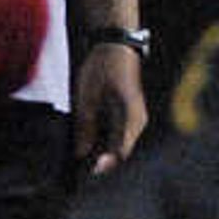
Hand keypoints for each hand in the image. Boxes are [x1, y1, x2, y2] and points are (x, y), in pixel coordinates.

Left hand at [73, 43, 149, 174]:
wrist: (117, 46)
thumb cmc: (102, 68)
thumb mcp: (87, 97)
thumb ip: (85, 126)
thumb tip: (81, 153)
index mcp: (130, 117)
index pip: (120, 151)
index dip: (105, 164)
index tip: (90, 172)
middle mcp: (138, 122)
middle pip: (121, 152)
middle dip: (102, 162)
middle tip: (80, 171)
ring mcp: (136, 120)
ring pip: (121, 145)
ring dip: (104, 153)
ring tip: (83, 159)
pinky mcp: (130, 117)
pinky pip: (120, 136)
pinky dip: (106, 143)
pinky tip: (90, 144)